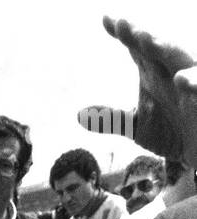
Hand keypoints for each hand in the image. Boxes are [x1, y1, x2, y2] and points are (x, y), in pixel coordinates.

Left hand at [103, 16, 196, 162]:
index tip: (105, 20)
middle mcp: (170, 71)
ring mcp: (188, 83)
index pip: (136, 47)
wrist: (196, 153)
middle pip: (155, 47)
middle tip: (122, 24)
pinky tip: (180, 80)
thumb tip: (79, 115)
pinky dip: (192, 82)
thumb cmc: (171, 132)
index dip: (122, 33)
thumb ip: (112, 119)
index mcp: (153, 72)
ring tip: (145, 39)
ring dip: (163, 48)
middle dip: (139, 35)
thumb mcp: (137, 127)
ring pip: (179, 59)